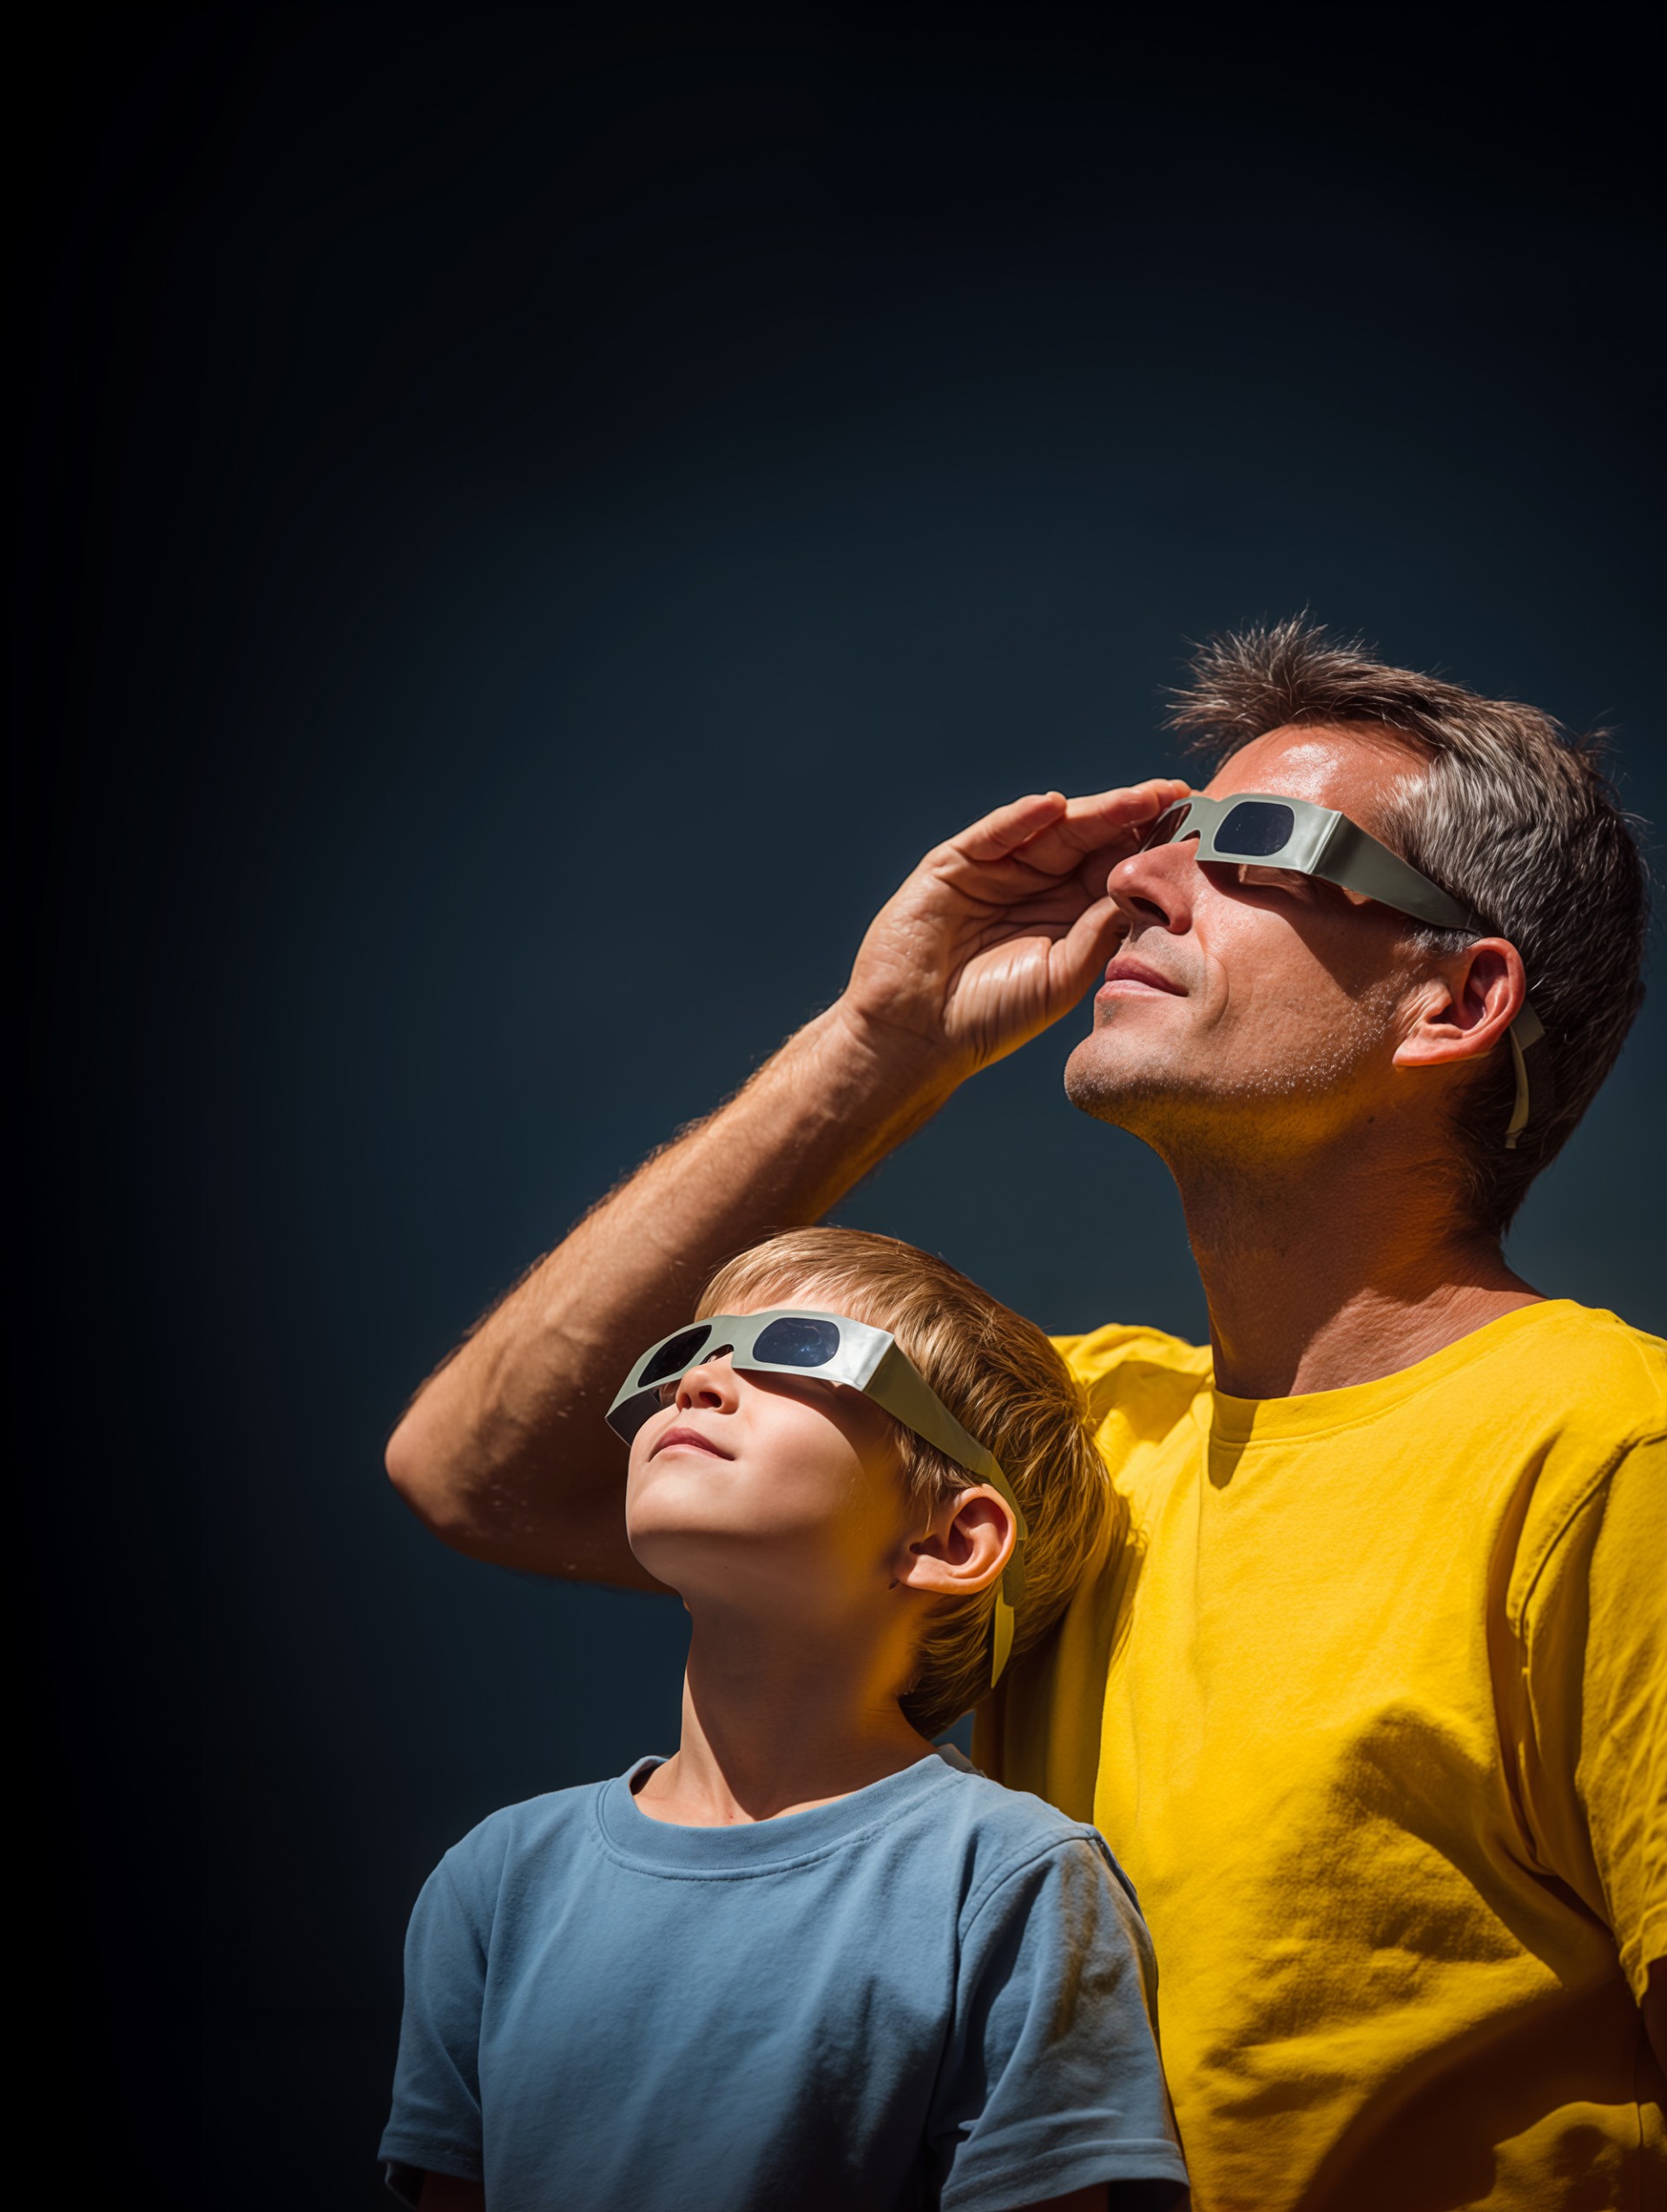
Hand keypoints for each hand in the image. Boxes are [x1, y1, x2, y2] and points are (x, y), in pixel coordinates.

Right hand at [837, 779, 1190, 1082]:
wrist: (917, 1035)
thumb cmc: (992, 1015)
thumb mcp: (1064, 973)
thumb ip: (1100, 931)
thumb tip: (1147, 888)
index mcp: (1067, 912)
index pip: (1116, 866)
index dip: (1152, 846)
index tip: (1196, 831)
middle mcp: (1036, 884)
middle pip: (1091, 839)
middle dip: (1134, 816)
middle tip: (1178, 796)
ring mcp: (995, 870)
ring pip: (1051, 829)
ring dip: (1094, 810)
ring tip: (1139, 796)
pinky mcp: (953, 865)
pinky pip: (993, 834)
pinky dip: (1021, 819)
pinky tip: (1055, 808)